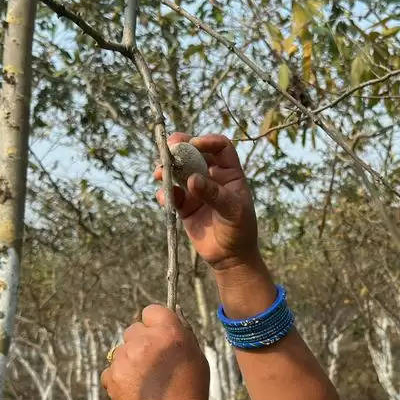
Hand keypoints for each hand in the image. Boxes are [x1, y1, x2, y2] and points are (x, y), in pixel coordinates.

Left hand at [101, 305, 209, 399]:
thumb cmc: (191, 392)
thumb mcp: (197, 357)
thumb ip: (183, 334)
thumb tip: (173, 314)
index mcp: (169, 333)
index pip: (151, 311)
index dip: (155, 323)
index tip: (159, 335)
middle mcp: (144, 342)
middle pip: (133, 329)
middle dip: (141, 342)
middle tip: (153, 363)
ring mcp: (125, 359)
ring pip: (121, 350)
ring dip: (130, 361)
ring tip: (146, 382)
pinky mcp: (111, 377)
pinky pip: (111, 370)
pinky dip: (119, 378)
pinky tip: (135, 391)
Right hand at [154, 132, 258, 271]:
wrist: (231, 257)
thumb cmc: (240, 231)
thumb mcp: (232, 211)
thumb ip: (213, 194)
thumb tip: (192, 180)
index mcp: (229, 173)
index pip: (221, 147)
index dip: (208, 141)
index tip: (195, 143)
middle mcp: (212, 178)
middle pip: (194, 154)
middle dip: (180, 148)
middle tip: (168, 147)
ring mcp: (197, 191)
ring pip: (178, 172)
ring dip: (167, 169)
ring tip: (159, 172)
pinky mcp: (185, 206)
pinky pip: (172, 195)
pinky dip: (166, 193)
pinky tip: (166, 198)